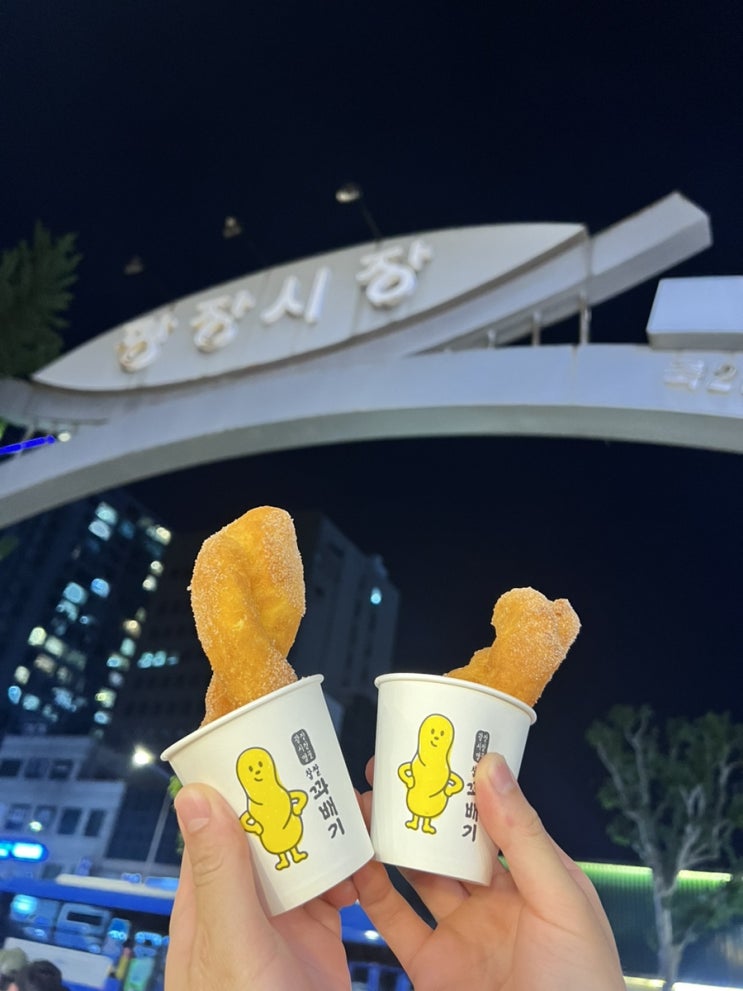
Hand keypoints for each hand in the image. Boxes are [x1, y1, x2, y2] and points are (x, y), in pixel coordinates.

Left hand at [167, 783, 355, 990]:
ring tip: (356, 810)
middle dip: (295, 803)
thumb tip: (193, 796)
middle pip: (267, 835)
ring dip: (329, 834)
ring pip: (305, 858)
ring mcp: (282, 922)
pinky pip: (337, 888)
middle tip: (326, 771)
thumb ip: (219, 872)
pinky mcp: (318, 938)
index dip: (239, 785)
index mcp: (208, 899)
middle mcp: (243, 905)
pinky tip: (367, 860)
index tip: (265, 747)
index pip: (216, 824)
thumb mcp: (230, 940)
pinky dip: (354, 871)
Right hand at [353, 753, 624, 990]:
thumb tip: (490, 766)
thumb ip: (522, 837)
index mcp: (534, 878)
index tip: (429, 748)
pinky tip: (352, 862)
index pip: (492, 816)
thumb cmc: (584, 986)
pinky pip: (395, 923)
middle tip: (380, 772)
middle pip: (447, 843)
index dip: (460, 784)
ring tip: (357, 807)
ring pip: (416, 877)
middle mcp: (494, 901)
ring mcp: (460, 935)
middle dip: (416, 809)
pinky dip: (370, 893)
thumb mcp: (563, 902)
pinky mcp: (430, 969)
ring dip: (387, 843)